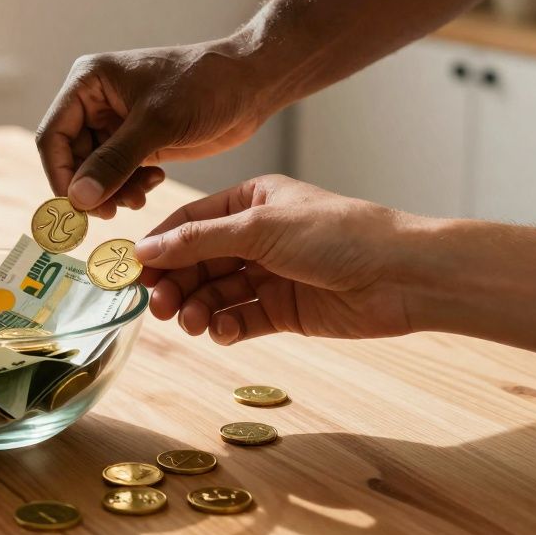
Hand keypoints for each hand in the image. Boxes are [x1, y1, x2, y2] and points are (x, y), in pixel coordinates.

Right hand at [36, 42, 274, 216]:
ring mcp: (115, 123)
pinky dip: (129, 187)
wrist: (250, 85)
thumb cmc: (203, 86)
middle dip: (91, 188)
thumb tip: (77, 198)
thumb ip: (113, 162)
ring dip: (112, 191)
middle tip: (111, 213)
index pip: (54, 136)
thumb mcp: (156, 123)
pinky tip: (153, 184)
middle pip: (72, 158)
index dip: (61, 175)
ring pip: (95, 172)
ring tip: (138, 199)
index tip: (77, 209)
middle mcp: (95, 102)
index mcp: (88, 82)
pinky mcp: (137, 141)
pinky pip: (118, 174)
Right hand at [134, 175, 414, 344]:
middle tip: (158, 307)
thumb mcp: (260, 229)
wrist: (402, 275)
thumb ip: (199, 241)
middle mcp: (257, 237)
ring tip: (192, 323)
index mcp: (250, 202)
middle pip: (197, 262)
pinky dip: (226, 327)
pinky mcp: (285, 310)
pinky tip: (223, 331)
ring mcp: (270, 274)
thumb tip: (144, 250)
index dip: (160, 247)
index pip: (190, 223)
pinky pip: (241, 319)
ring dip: (197, 308)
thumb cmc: (338, 234)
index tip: (133, 272)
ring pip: (216, 293)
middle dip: (176, 283)